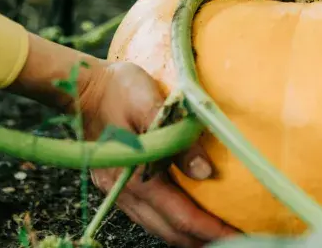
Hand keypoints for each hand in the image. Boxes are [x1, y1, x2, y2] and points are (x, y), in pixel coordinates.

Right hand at [80, 62, 238, 246]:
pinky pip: (148, 217)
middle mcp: (124, 192)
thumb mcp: (149, 102)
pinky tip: (187, 221)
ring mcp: (118, 192)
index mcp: (134, 175)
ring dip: (188, 236)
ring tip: (217, 236)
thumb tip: (205, 171)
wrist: (81, 88)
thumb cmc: (117, 89)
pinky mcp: (116, 187)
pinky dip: (172, 224)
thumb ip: (176, 137)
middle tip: (239, 241)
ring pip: (158, 228)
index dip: (212, 229)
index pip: (181, 215)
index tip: (240, 236)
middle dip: (204, 240)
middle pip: (170, 231)